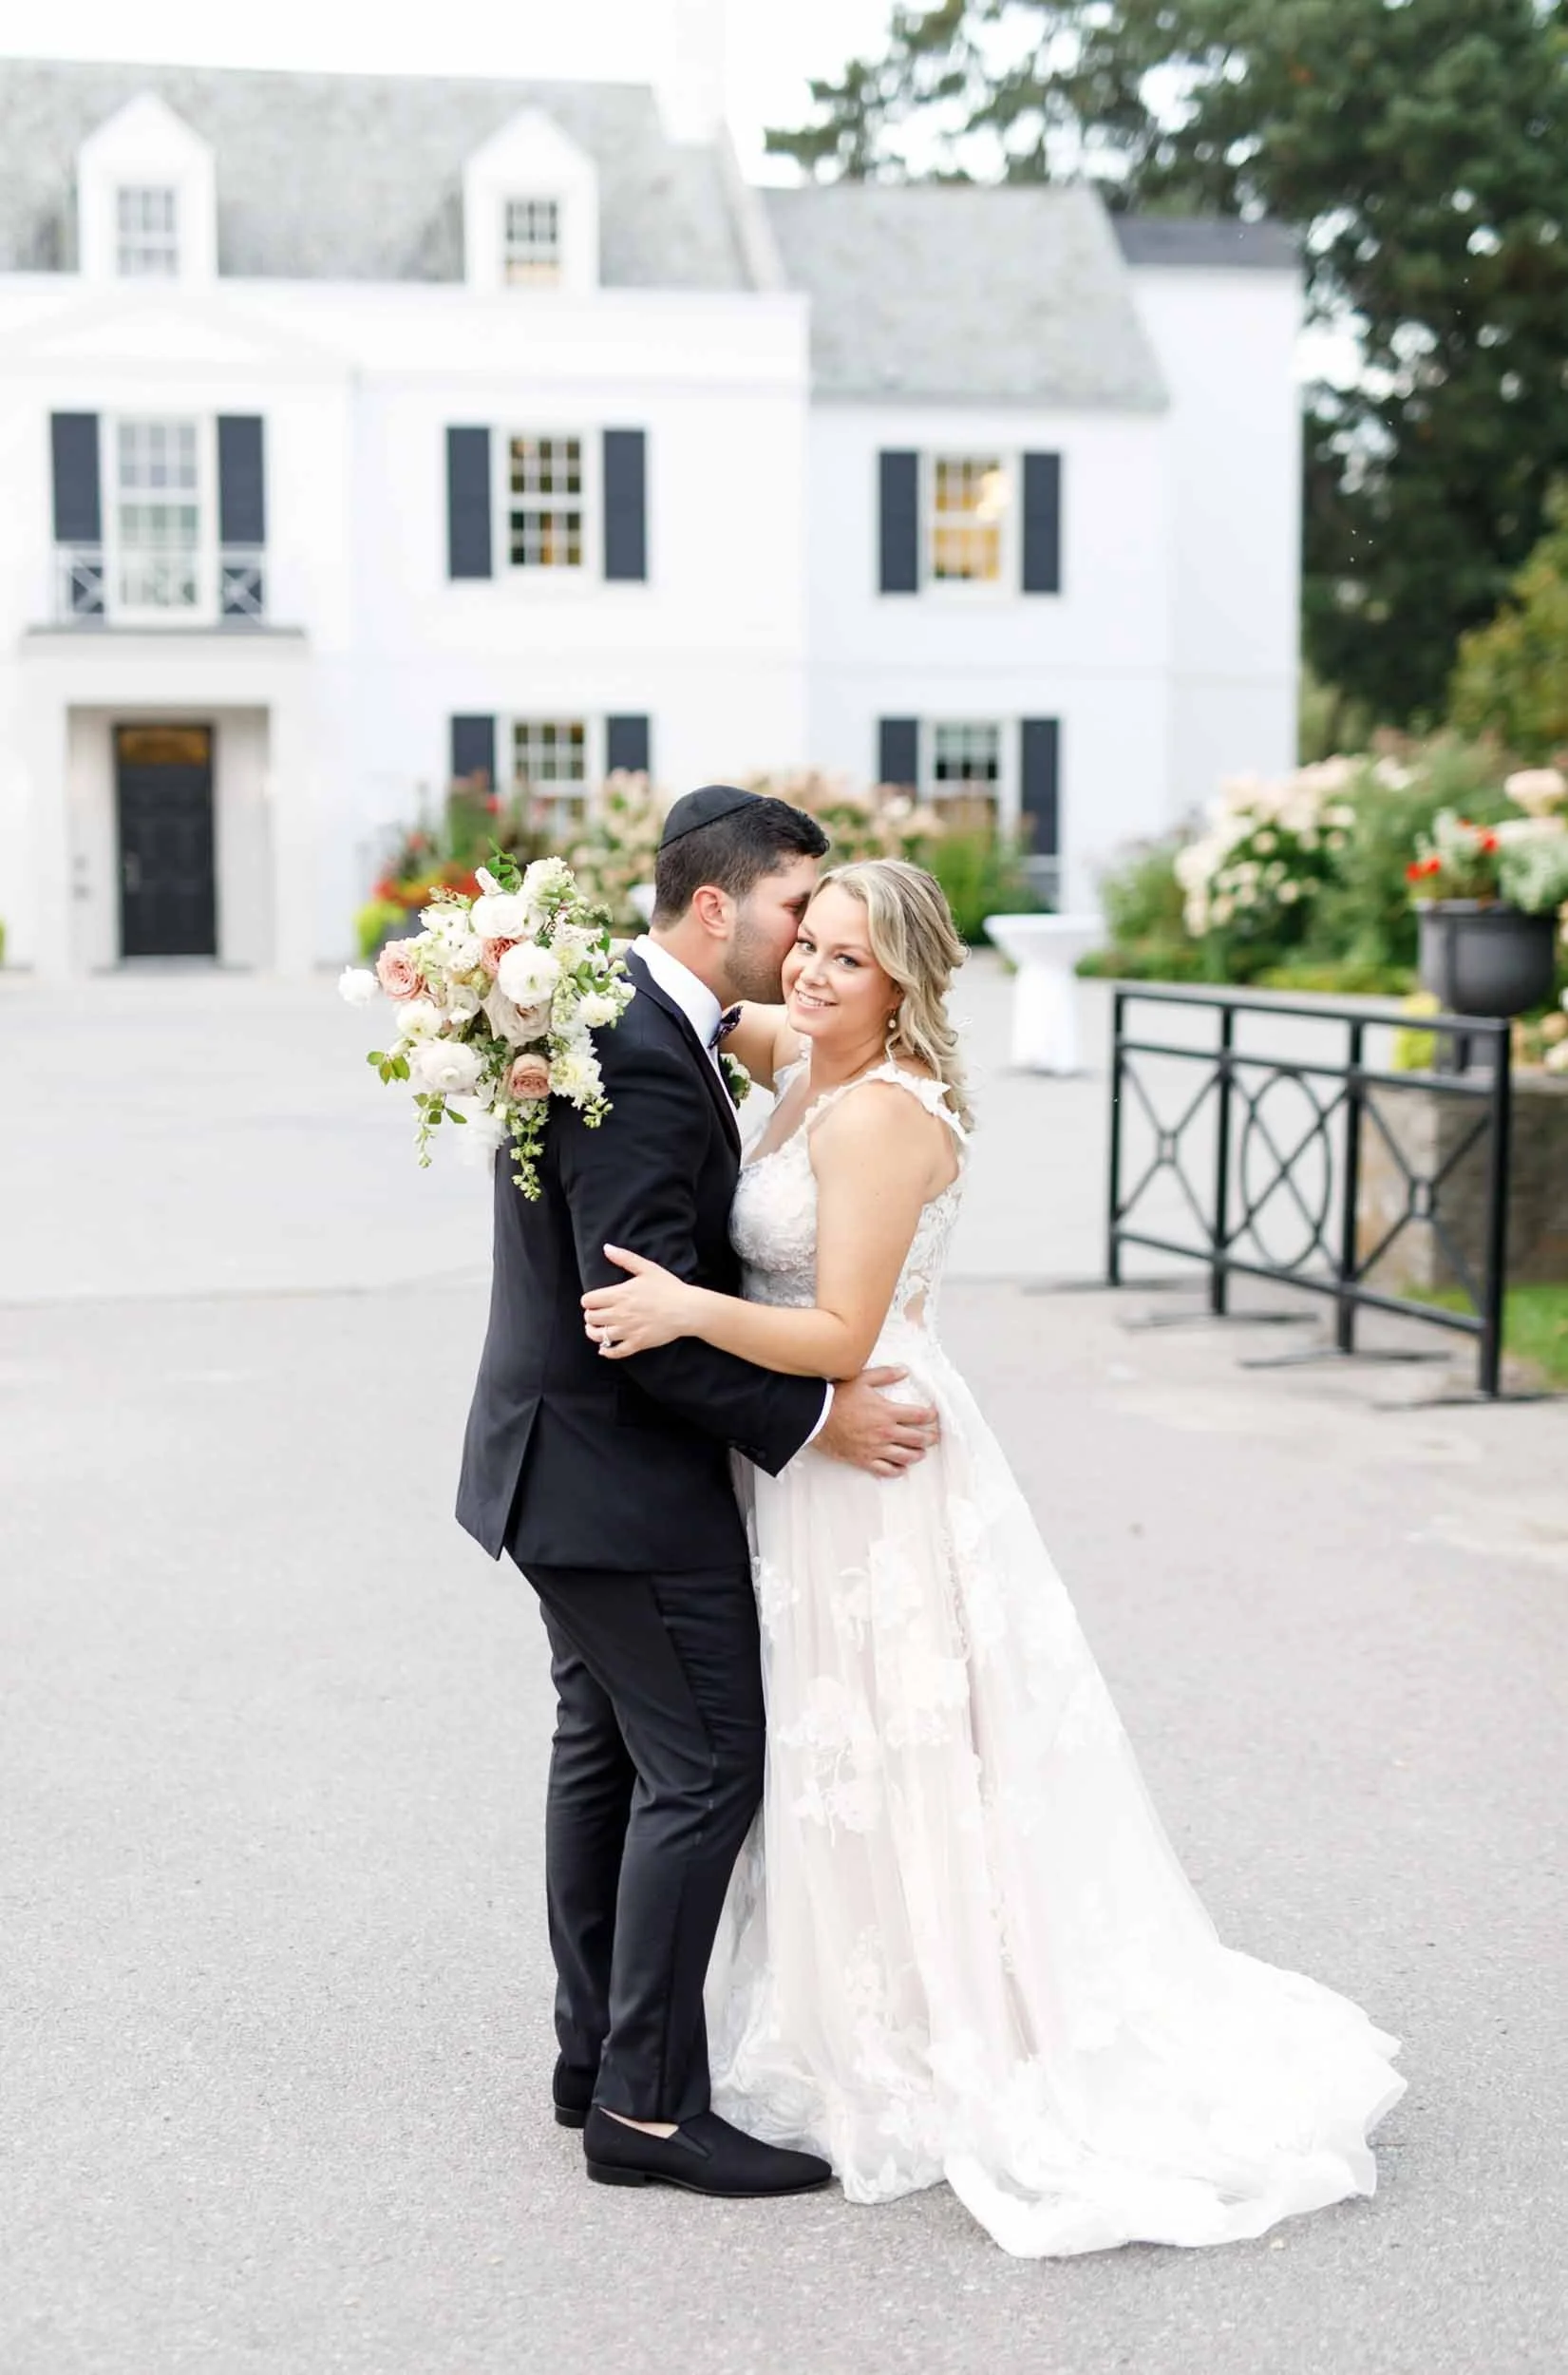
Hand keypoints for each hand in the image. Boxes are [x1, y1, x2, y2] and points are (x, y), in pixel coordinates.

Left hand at [582, 1244, 694, 1357]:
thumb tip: (606, 1248)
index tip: (593, 1301)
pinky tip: (604, 1349)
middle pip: (591, 1318)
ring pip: (599, 1336)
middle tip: (596, 1314)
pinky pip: (616, 1351)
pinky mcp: (638, 1343)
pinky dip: (606, 1351)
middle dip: (590, 1316)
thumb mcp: (647, 1268)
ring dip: (594, 1333)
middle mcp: (620, 1314)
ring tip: (597, 1329)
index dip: (588, 1301)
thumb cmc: (669, 1287)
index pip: (588, 1301)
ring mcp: (629, 1330)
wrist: (688, 1309)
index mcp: (620, 1294)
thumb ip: (625, 1258)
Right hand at [816, 1367, 938, 1480]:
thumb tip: (904, 1371)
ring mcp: (876, 1448)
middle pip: (917, 1439)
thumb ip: (886, 1374)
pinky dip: (897, 1471)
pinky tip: (902, 1468)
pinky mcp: (864, 1460)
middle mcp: (885, 1432)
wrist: (816, 1418)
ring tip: (921, 1452)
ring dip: (917, 1455)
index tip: (934, 1415)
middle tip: (935, 1436)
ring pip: (905, 1457)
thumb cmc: (838, 1397)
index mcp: (887, 1412)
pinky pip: (886, 1470)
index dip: (931, 1416)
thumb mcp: (862, 1379)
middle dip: (930, 1438)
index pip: (918, 1416)